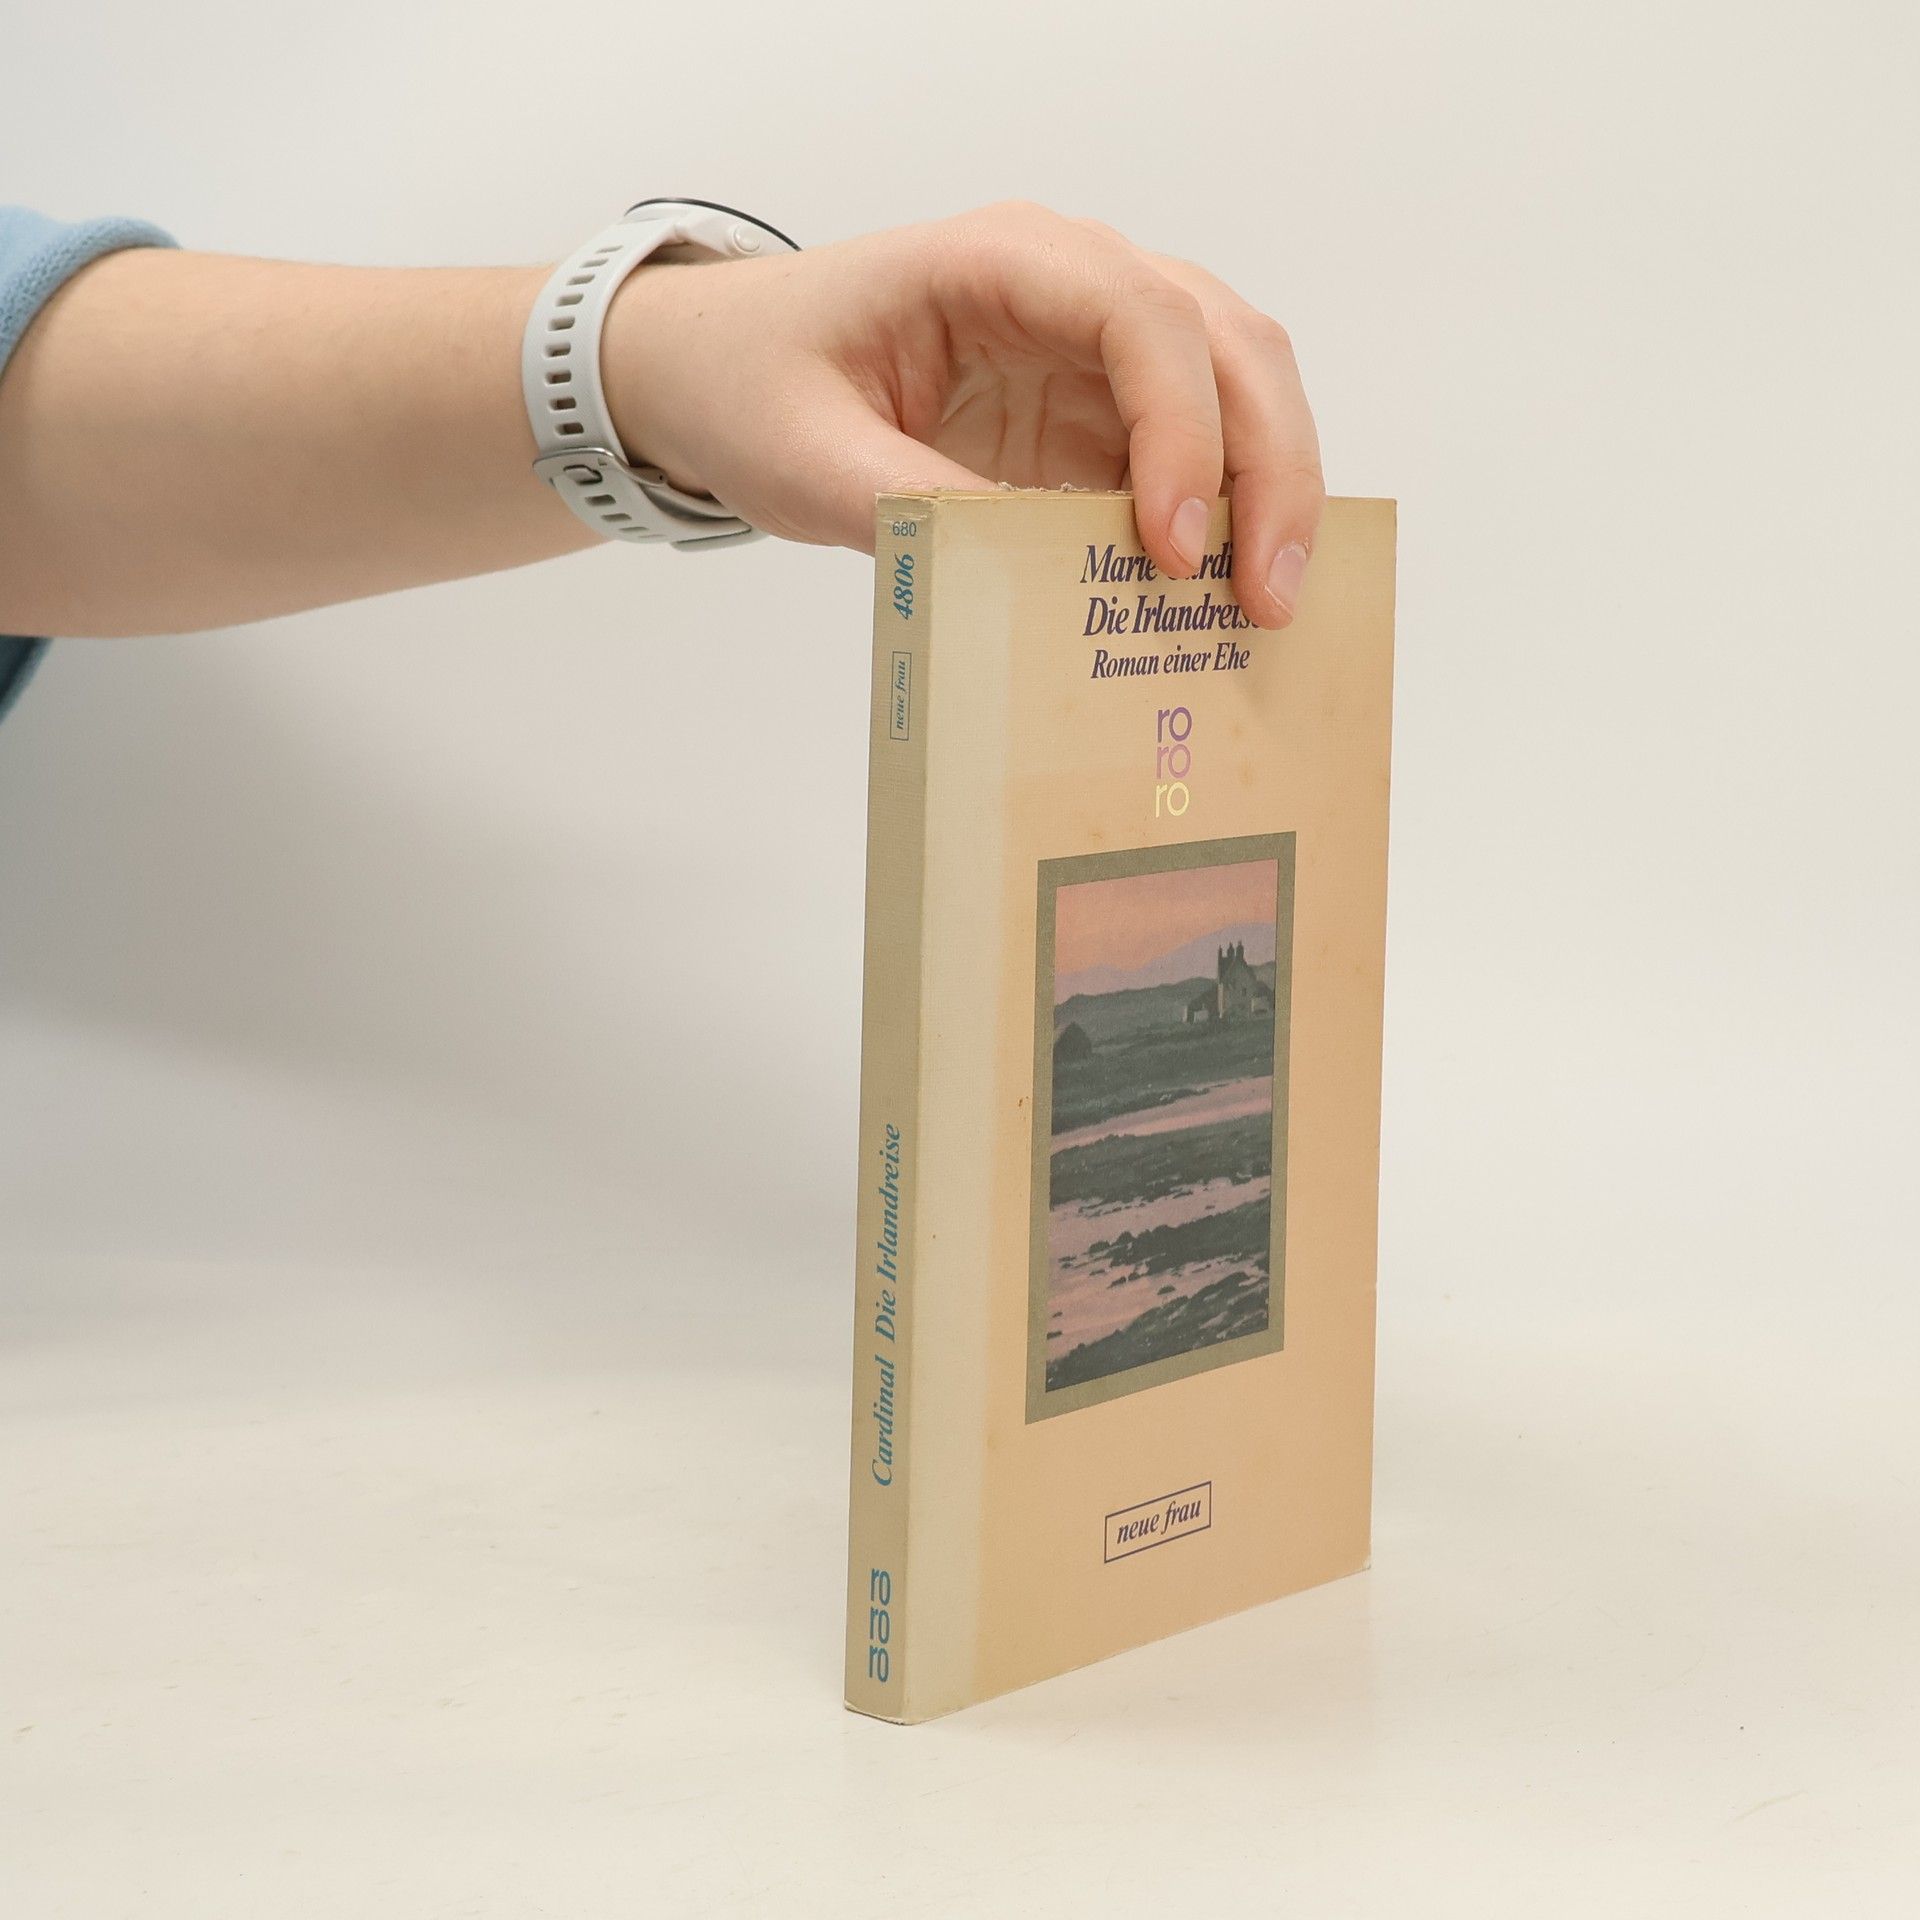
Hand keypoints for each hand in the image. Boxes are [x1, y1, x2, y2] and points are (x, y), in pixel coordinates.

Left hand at [603, 202, 1323, 628]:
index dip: (1180, 426)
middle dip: (1268, 467)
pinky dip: (1225, 525)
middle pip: (1228, 342)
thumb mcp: (808, 457)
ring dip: (1269, 495)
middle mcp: (1071, 287)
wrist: (721, 374)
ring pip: (1238, 391)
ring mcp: (1093, 353)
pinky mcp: (1094, 419)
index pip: (1139, 314)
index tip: (1171, 546)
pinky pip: (1193, 460)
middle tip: (1268, 595)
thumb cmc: (755, 385)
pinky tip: (1222, 605)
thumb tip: (1038, 581)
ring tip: (1264, 609)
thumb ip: (915, 508)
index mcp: (999, 260)